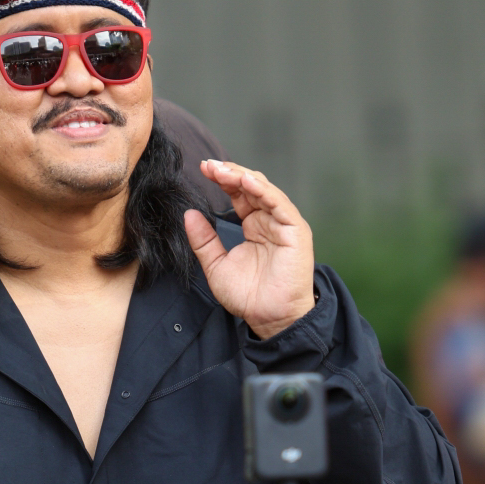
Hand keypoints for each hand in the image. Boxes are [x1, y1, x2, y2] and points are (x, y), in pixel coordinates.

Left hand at [184, 160, 314, 338]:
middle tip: (208, 165)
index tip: (203, 169)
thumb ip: (204, 240)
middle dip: (229, 172)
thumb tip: (189, 215)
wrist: (269, 318)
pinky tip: (245, 181)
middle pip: (250, 186)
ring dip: (242, 176)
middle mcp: (269, 221)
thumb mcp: (216, 265)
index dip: (222, 180)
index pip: (238, 194)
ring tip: (222, 170)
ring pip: (264, 190)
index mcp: (254, 226)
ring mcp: (283, 224)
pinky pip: (279, 203)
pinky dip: (263, 190)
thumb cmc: (248, 297)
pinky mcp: (295, 230)